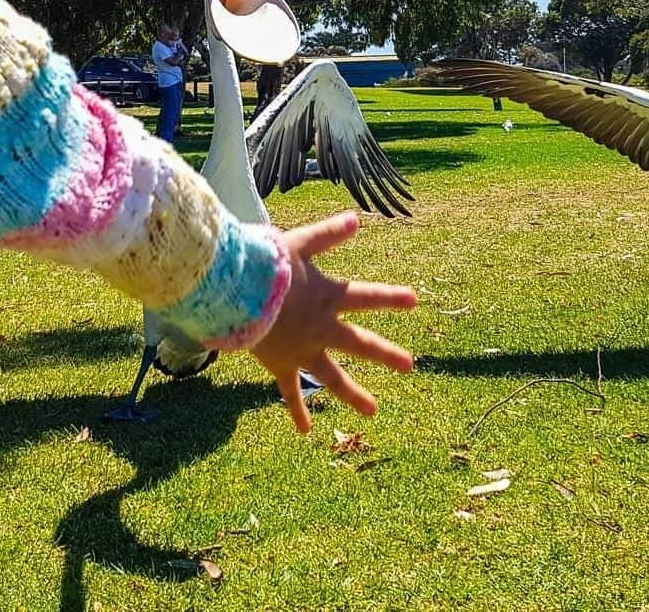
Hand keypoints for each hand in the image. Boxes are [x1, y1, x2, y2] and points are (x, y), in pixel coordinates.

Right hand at [250, 212, 416, 431]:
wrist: (233, 294)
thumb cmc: (263, 265)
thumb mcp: (299, 243)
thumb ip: (328, 234)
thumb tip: (357, 218)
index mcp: (328, 297)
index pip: (367, 297)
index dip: (391, 299)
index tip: (415, 301)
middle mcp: (321, 327)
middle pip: (360, 343)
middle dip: (386, 354)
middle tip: (410, 365)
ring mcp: (302, 350)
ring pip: (332, 377)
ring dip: (353, 393)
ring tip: (373, 411)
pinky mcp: (280, 364)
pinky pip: (290, 393)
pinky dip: (298, 410)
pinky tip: (307, 431)